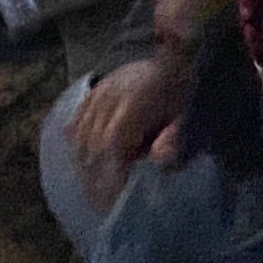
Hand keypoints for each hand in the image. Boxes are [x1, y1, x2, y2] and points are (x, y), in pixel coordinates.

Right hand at [63, 48, 197, 216]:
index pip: (113, 143)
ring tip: (91, 192)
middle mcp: (108, 97)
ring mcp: (96, 94)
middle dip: (94, 177)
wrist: (170, 57)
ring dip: (84, 165)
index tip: (113, 201)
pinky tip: (83, 166)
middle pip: (92, 143)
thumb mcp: (187, 116)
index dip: (110, 173)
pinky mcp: (90, 94)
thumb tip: (160, 161)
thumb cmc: (181, 93)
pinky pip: (75, 124)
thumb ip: (174, 138)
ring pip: (80, 135)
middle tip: (100, 206)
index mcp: (134, 103)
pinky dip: (77, 147)